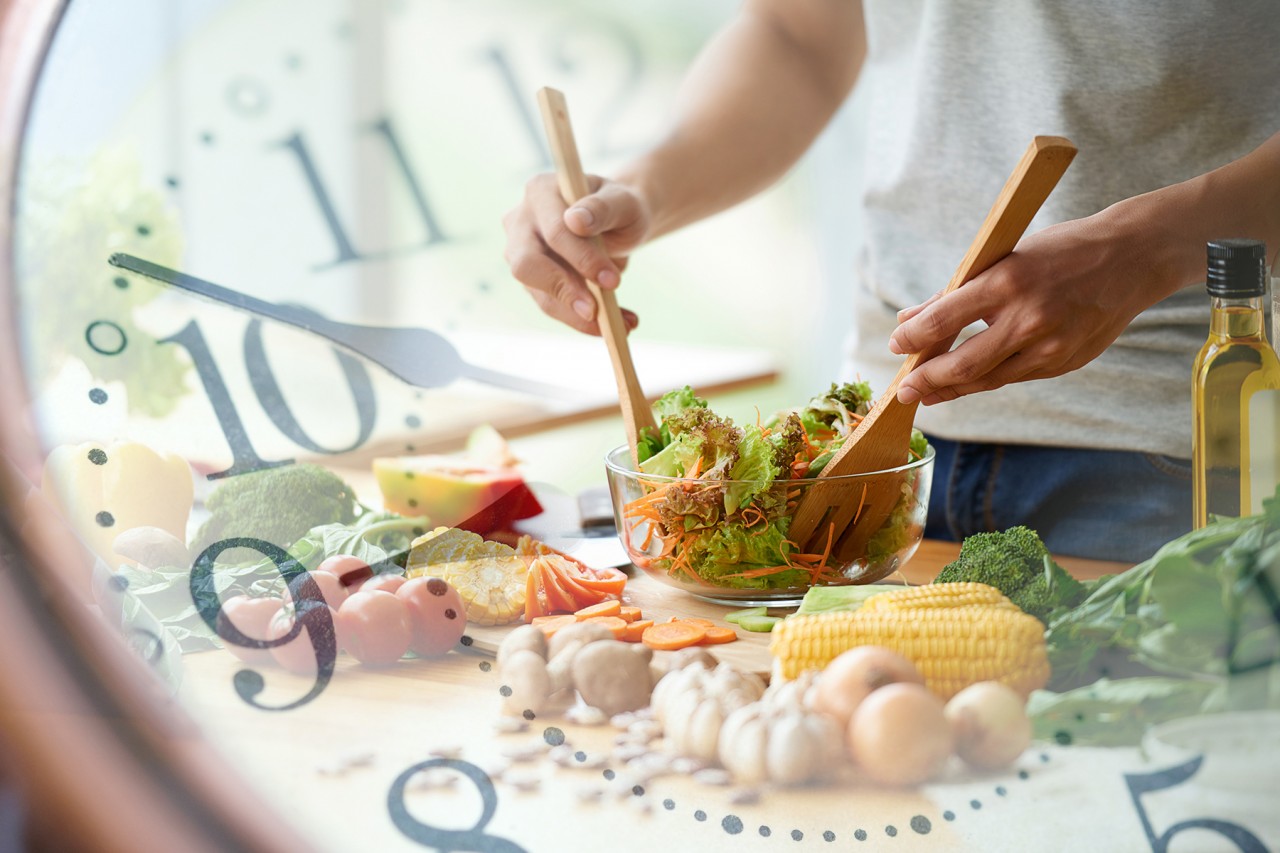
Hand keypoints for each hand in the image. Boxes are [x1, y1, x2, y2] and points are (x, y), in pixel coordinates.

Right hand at [502, 173, 648, 334]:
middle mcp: (521, 221)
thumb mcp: (623, 202)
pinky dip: (583, 320)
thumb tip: (576, 221)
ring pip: (539, 293)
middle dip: (565, 291)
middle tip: (598, 313)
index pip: (554, 231)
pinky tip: (616, 322)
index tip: (613, 281)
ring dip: (578, 315)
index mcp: (541, 191)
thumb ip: (603, 208)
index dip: (582, 258)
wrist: (619, 222)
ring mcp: (521, 253)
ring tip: (621, 325)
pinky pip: (552, 306)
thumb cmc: (620, 208)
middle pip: (526, 264)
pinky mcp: (532, 281)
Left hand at [887, 203, 1171, 404]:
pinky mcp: (1065, 363)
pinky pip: (1014, 377)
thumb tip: (909, 319)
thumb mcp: (1004, 257)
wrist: (1133, 258)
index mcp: (1008, 282)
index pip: (944, 320)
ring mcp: (1050, 347)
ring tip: (926, 394)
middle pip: (963, 365)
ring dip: (951, 390)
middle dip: (926, 381)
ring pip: (988, 379)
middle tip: (903, 391)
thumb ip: (955, 292)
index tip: (896, 345)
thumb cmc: (1061, 251)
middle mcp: (1029, 319)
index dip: (913, 338)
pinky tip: (966, 382)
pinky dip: (986, 380)